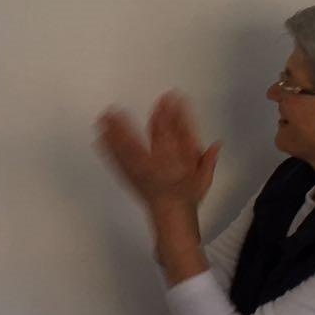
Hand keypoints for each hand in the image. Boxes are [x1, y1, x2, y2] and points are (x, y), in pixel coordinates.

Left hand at [97, 90, 220, 210]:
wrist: (171, 216)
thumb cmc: (185, 197)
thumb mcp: (203, 179)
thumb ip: (207, 160)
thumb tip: (216, 144)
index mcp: (170, 163)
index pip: (167, 134)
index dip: (165, 114)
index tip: (163, 98)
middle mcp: (151, 167)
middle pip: (137, 142)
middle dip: (126, 125)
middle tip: (115, 109)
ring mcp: (138, 172)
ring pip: (123, 150)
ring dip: (112, 134)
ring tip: (103, 118)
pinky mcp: (129, 177)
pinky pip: (116, 163)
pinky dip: (107, 151)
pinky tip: (99, 140)